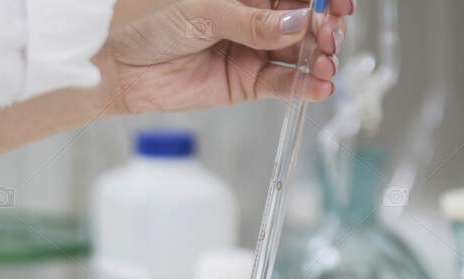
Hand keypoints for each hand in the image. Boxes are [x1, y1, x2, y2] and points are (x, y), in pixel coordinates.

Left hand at [95, 0, 352, 115]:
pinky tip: (321, 86)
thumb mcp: (202, 13)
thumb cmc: (152, 26)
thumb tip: (297, 22)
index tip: (340, 3)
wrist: (123, 69)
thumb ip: (251, 21)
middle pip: (306, 20)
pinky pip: (284, 83)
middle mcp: (257, 18)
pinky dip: (305, 86)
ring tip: (325, 64)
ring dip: (319, 58)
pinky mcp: (248, 82)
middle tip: (330, 36)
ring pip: (300, 52)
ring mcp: (255, 50)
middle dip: (326, 27)